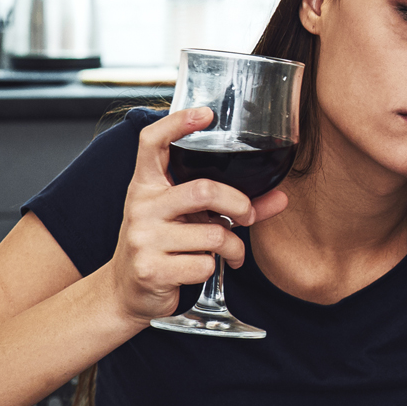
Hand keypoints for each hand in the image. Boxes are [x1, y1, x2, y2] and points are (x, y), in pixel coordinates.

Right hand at [101, 107, 290, 322]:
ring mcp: (144, 239)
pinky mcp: (152, 269)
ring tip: (230, 252)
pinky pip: (205, 265)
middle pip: (204, 190)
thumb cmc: (163, 246)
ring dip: (233, 247)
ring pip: (213, 234)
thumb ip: (229, 206)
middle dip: (238, 204)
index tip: (206, 114)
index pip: (152, 142)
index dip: (177, 123)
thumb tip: (281, 197)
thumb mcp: (187, 219)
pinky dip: (214, 268)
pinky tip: (202, 268)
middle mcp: (142, 207)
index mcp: (147, 186)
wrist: (125, 291)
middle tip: (246, 216)